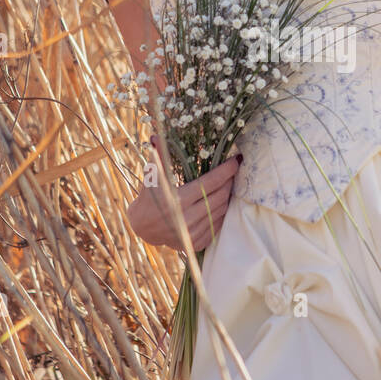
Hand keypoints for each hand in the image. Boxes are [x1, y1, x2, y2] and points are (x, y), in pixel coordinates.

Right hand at [126, 150, 243, 251]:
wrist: (143, 228)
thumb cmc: (149, 197)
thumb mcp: (152, 176)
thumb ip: (158, 156)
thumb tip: (157, 136)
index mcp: (177, 201)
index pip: (211, 183)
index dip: (226, 170)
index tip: (237, 159)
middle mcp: (187, 219)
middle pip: (220, 196)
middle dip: (229, 182)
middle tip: (233, 171)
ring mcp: (193, 234)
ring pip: (221, 211)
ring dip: (227, 196)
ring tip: (228, 184)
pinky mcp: (197, 243)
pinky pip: (218, 225)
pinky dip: (222, 212)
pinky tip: (220, 202)